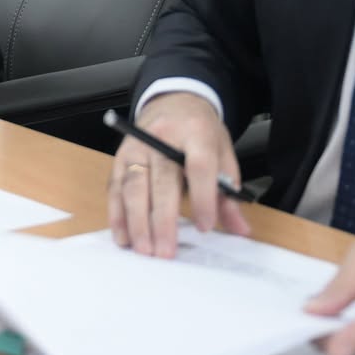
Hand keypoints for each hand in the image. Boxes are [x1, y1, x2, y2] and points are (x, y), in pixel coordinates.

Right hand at [106, 92, 248, 256]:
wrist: (173, 101)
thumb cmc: (199, 132)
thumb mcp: (223, 153)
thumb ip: (229, 193)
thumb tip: (239, 229)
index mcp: (195, 132)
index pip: (198, 165)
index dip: (202, 197)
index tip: (205, 226)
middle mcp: (161, 137)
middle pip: (161, 180)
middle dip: (162, 220)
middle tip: (166, 252)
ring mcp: (136, 147)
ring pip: (133, 186)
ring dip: (136, 221)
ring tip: (144, 250)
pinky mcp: (119, 157)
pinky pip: (115, 188)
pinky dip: (117, 215)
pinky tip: (124, 237)